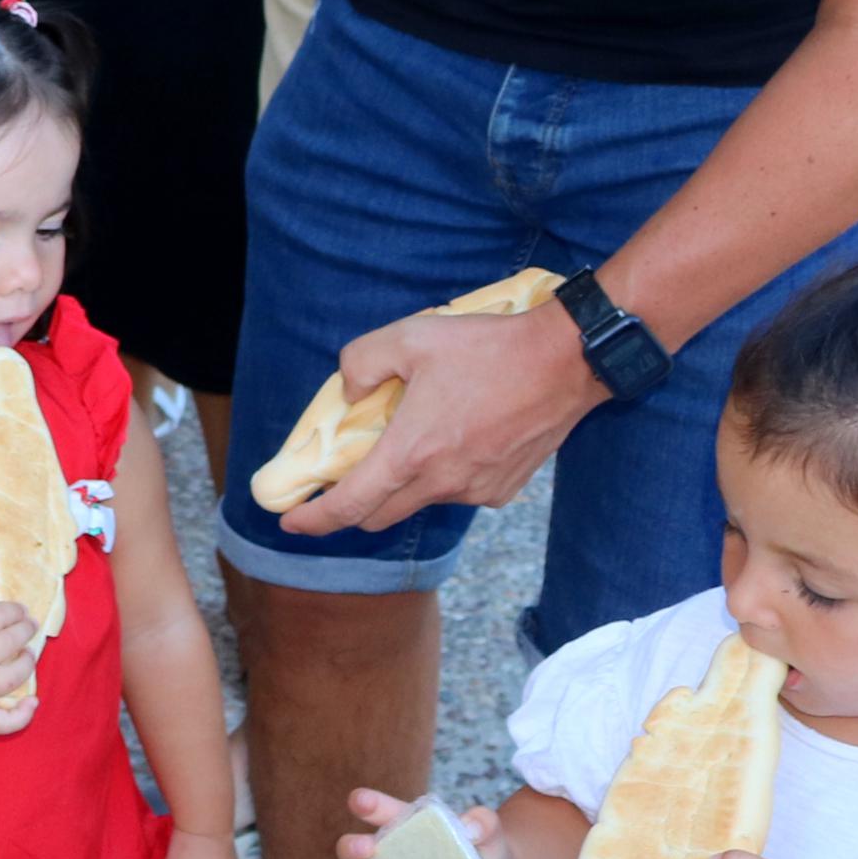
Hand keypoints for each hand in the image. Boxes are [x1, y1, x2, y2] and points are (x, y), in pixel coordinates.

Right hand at [0, 605, 42, 733]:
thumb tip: (4, 625)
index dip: (11, 611)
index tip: (20, 609)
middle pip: (7, 644)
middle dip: (23, 629)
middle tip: (29, 624)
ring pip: (13, 679)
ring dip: (27, 663)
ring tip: (29, 653)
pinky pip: (4, 723)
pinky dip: (23, 715)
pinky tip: (33, 701)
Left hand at [276, 301, 603, 536]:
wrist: (567, 362)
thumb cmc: (488, 348)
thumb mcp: (410, 337)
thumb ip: (362, 363)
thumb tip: (350, 394)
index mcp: (412, 453)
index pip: (351, 505)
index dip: (315, 519)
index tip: (290, 521)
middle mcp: (443, 483)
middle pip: (380, 513)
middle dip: (351, 505)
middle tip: (336, 482)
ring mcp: (477, 491)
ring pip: (420, 499)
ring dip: (403, 481)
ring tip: (410, 434)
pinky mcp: (504, 489)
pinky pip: (457, 491)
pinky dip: (441, 474)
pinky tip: (453, 435)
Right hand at [339, 787, 515, 858]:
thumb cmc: (485, 847)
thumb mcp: (490, 830)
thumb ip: (483, 822)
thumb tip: (469, 829)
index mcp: (405, 825)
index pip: (376, 809)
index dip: (364, 803)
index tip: (360, 802)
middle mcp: (391, 855)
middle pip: (351, 850)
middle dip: (351, 847)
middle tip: (368, 849)